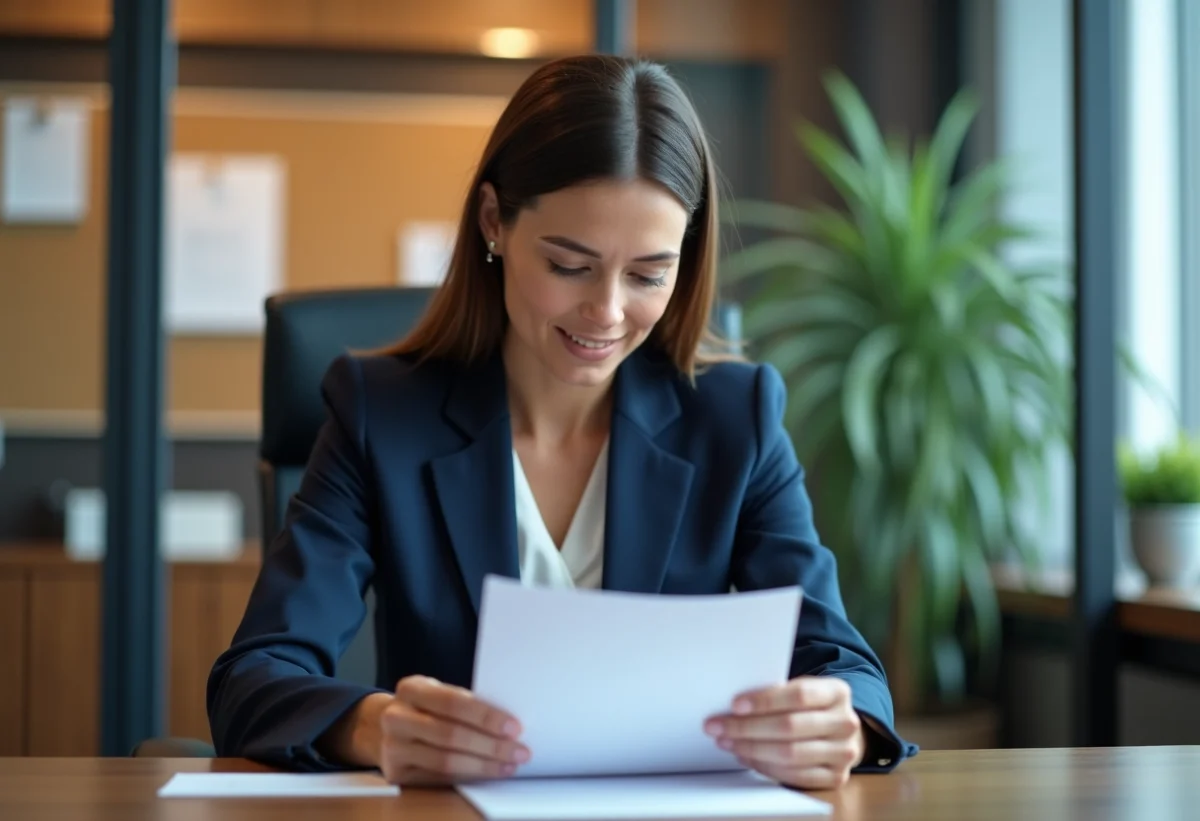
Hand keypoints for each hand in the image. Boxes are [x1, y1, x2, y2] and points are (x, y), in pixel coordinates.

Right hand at [378, 675, 530, 784]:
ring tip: (508, 765)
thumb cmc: (425, 708)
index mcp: (411, 688)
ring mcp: (393, 747)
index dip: (486, 716)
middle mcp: (396, 717)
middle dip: (490, 745)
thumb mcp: (437, 693)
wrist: (388, 727)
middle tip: (519, 751)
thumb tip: (508, 723)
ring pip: (445, 760)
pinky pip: (438, 778)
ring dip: (483, 765)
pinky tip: (486, 773)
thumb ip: (465, 703)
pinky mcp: (396, 773)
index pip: (453, 702)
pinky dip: (467, 777)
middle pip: (451, 734)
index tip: (514, 727)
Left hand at [704, 676, 863, 789]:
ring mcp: (844, 752)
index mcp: (837, 692)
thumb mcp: (802, 689)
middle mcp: (846, 722)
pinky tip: (746, 757)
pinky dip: (764, 767)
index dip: (765, 700)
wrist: (838, 730)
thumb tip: (735, 704)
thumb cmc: (810, 706)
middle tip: (718, 726)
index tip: (735, 704)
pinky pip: (794, 776)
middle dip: (747, 727)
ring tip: (727, 742)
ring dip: (751, 749)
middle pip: (790, 726)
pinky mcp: (836, 777)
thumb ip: (778, 692)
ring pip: (790, 754)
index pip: (799, 694)